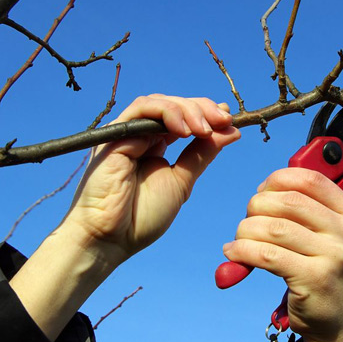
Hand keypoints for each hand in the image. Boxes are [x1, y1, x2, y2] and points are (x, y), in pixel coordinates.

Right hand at [67, 94, 240, 263]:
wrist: (110, 239)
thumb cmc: (141, 217)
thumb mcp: (182, 181)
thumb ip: (202, 154)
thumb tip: (231, 132)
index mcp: (154, 145)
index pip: (182, 117)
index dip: (207, 114)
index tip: (230, 121)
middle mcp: (140, 135)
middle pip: (173, 105)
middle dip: (202, 109)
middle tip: (224, 121)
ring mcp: (127, 133)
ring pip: (159, 102)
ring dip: (188, 110)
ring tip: (205, 129)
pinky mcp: (114, 134)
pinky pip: (142, 108)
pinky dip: (167, 113)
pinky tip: (185, 130)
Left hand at [222, 168, 342, 341]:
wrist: (337, 322)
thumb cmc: (323, 270)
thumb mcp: (328, 236)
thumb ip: (306, 209)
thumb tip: (263, 190)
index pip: (310, 180)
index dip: (277, 180)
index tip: (261, 192)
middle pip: (287, 201)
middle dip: (256, 206)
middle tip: (248, 221)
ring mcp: (334, 256)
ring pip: (273, 227)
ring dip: (245, 230)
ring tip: (239, 240)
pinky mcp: (314, 279)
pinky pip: (265, 255)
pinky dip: (242, 250)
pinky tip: (233, 253)